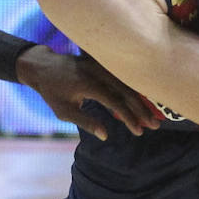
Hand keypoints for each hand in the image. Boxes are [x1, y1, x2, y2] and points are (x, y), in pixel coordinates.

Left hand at [15, 45, 162, 138]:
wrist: (44, 66)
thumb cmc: (53, 92)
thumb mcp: (64, 111)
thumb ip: (86, 122)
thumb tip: (105, 135)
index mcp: (88, 83)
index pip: (115, 101)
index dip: (129, 117)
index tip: (139, 131)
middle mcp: (97, 71)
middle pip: (126, 91)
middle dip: (142, 110)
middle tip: (155, 126)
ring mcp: (101, 64)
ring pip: (127, 82)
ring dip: (141, 100)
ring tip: (152, 116)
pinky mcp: (103, 62)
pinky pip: (122, 76)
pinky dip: (134, 89)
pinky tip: (144, 101)